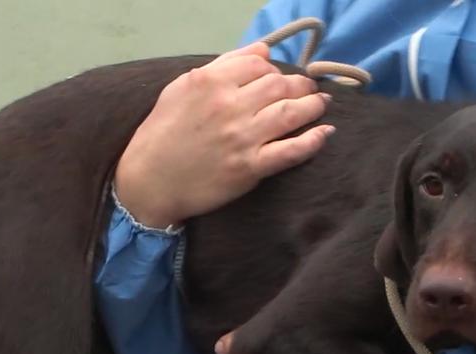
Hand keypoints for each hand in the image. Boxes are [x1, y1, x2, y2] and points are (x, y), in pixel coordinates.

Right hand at [114, 42, 334, 228]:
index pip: (259, 65)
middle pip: (280, 85)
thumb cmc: (163, 133)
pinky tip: (325, 133)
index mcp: (210, 82)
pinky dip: (313, 140)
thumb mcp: (182, 88)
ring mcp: (242, 137)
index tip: (279, 77)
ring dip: (313, 105)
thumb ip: (223, 66)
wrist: (150, 181)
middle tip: (308, 89)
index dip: (275, 69)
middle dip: (300, 85)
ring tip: (321, 103)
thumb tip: (262, 50)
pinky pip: (291, 151)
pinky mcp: (251, 167)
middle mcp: (229, 105)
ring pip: (290, 113)